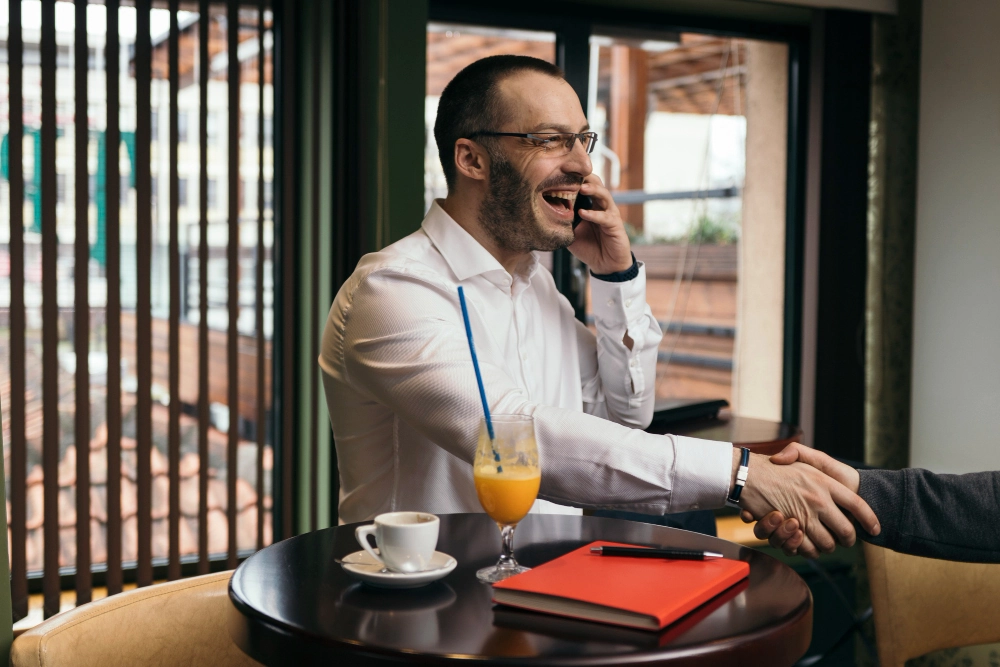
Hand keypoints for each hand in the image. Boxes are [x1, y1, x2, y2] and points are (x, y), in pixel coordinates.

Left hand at [567, 174, 632, 273]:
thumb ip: (563, 221)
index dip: (575, 178)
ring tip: (581, 187)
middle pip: (596, 184)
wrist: (605, 264)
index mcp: (591, 204)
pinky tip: (583, 213)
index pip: (585, 185)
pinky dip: (594, 215)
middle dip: (585, 177)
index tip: (561, 170)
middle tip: (572, 172)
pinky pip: (605, 217)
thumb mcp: (571, 232)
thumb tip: (544, 213)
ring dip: (593, 190)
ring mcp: (610, 214)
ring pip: (604, 195)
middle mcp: (601, 206)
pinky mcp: (615, 225)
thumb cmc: (589, 247)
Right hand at [734, 446, 879, 556]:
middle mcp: (818, 500)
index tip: (875, 529)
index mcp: (825, 482)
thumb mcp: (800, 455)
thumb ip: (826, 465)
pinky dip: (808, 549)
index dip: (869, 519)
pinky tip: (807, 543)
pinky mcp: (790, 529)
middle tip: (846, 540)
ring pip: (828, 543)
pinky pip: (807, 548)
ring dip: (828, 546)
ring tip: (826, 542)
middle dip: (848, 539)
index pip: (857, 505)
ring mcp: (805, 515)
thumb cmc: (775, 466)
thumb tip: (832, 479)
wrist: (747, 474)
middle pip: (846, 531)